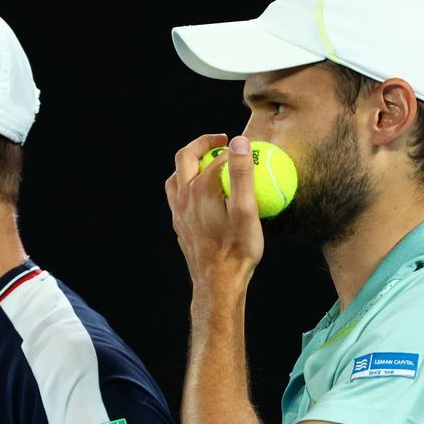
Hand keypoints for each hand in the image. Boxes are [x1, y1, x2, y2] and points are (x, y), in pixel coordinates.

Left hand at [164, 134, 264, 294]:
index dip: (233, 149)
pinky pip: (177, 196)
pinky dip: (187, 184)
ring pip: (175, 176)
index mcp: (200, 188)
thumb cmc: (237, 249)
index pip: (216, 157)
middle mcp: (184, 197)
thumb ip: (242, 173)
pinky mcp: (179, 224)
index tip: (248, 148)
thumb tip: (240, 142)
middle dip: (202, 143)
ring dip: (189, 163)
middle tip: (222, 141)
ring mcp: (178, 211)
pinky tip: (202, 193)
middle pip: (185, 157)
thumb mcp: (246, 210)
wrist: (217, 282)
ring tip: (208, 162)